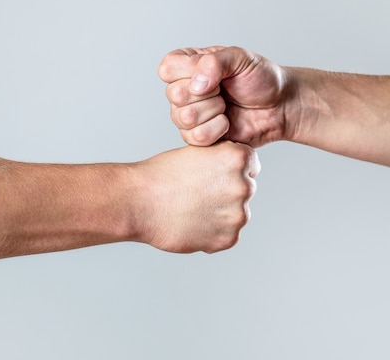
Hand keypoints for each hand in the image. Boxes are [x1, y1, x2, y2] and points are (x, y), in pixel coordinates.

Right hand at [135, 141, 259, 253]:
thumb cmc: (162, 175)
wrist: (138, 203)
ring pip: (237, 214)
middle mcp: (244, 186)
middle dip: (227, 192)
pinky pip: (227, 235)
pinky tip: (191, 223)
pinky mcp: (228, 239)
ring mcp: (238, 215)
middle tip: (198, 194)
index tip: (212, 175)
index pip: (251, 165)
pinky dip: (213, 232)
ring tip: (191, 209)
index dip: (230, 170)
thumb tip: (241, 173)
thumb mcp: (198, 151)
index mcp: (238, 158)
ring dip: (221, 213)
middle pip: (246, 190)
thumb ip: (224, 160)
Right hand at [158, 46, 290, 147]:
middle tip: (225, 91)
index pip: (168, 69)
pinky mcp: (197, 137)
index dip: (191, 73)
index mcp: (186, 65)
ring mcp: (187, 115)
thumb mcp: (241, 58)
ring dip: (214, 112)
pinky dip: (217, 129)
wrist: (279, 106)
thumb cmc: (261, 78)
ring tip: (227, 106)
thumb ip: (215, 62)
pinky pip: (195, 137)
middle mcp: (182, 90)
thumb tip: (196, 85)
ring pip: (184, 118)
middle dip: (208, 94)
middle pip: (175, 95)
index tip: (216, 74)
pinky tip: (227, 122)